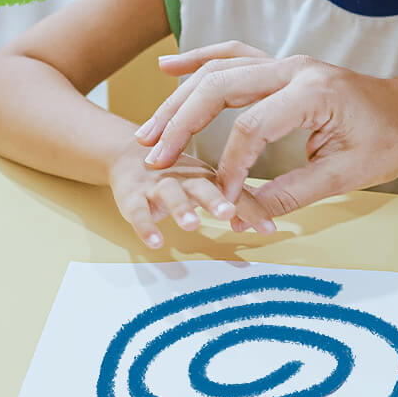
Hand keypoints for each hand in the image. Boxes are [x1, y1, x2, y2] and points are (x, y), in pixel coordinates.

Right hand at [105, 146, 275, 246]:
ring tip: (192, 225)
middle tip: (227, 212)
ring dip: (181, 208)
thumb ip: (235, 201)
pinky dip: (145, 226)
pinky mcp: (132, 194)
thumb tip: (267, 222)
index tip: (268, 230)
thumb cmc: (177, 173)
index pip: (233, 192)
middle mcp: (184, 176)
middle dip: (214, 199)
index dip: (251, 209)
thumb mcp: (207, 183)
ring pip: (170, 193)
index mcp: (207, 174)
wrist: (129, 155)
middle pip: (202, 184)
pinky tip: (155, 241)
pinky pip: (137, 210)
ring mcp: (158, 184)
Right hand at [135, 48, 397, 215]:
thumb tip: (246, 213)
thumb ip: (295, 191)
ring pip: (220, 70)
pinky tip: (169, 67)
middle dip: (183, 123)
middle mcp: (295, 68)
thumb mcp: (350, 174)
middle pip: (222, 86)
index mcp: (314, 92)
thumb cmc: (390, 141)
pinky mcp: (283, 68)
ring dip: (181, 98)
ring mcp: (287, 63)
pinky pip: (232, 56)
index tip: (223, 199)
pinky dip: (199, 61)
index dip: (231, 165)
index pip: (252, 126)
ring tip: (149, 131)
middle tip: (155, 158)